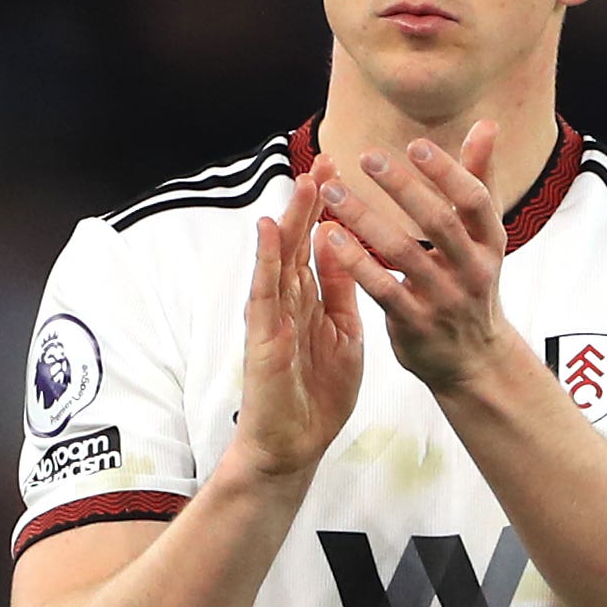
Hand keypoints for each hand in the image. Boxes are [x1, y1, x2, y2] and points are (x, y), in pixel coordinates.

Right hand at [232, 166, 363, 479]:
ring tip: (302, 181)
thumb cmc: (316, 396)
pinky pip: (264, 292)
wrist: (293, 446)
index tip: (341, 171)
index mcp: (310, 301)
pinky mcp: (262, 336)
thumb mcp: (344, 335)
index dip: (327, 208)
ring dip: (290, 218)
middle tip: (325, 160)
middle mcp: (287, 302)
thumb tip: (344, 247)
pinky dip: (266, 259)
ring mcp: (272, 317)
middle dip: (310, 202)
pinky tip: (268, 230)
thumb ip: (341, 292)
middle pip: (297, 242)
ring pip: (280, 258)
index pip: (316, 245)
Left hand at [314, 122, 521, 396]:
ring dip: (365, 219)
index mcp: (491, 243)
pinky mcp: (415, 325)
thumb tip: (486, 124)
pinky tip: (330, 237)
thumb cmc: (472, 283)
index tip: (415, 145)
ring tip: (332, 192)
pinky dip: (356, 262)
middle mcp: (472, 271)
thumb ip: (479, 180)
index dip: (448, 172)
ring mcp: (444, 300)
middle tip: (366, 157)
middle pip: (439, 222)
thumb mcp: (483, 237)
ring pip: (403, 254)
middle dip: (402, 188)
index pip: (475, 200)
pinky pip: (382, 289)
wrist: (474, 360)